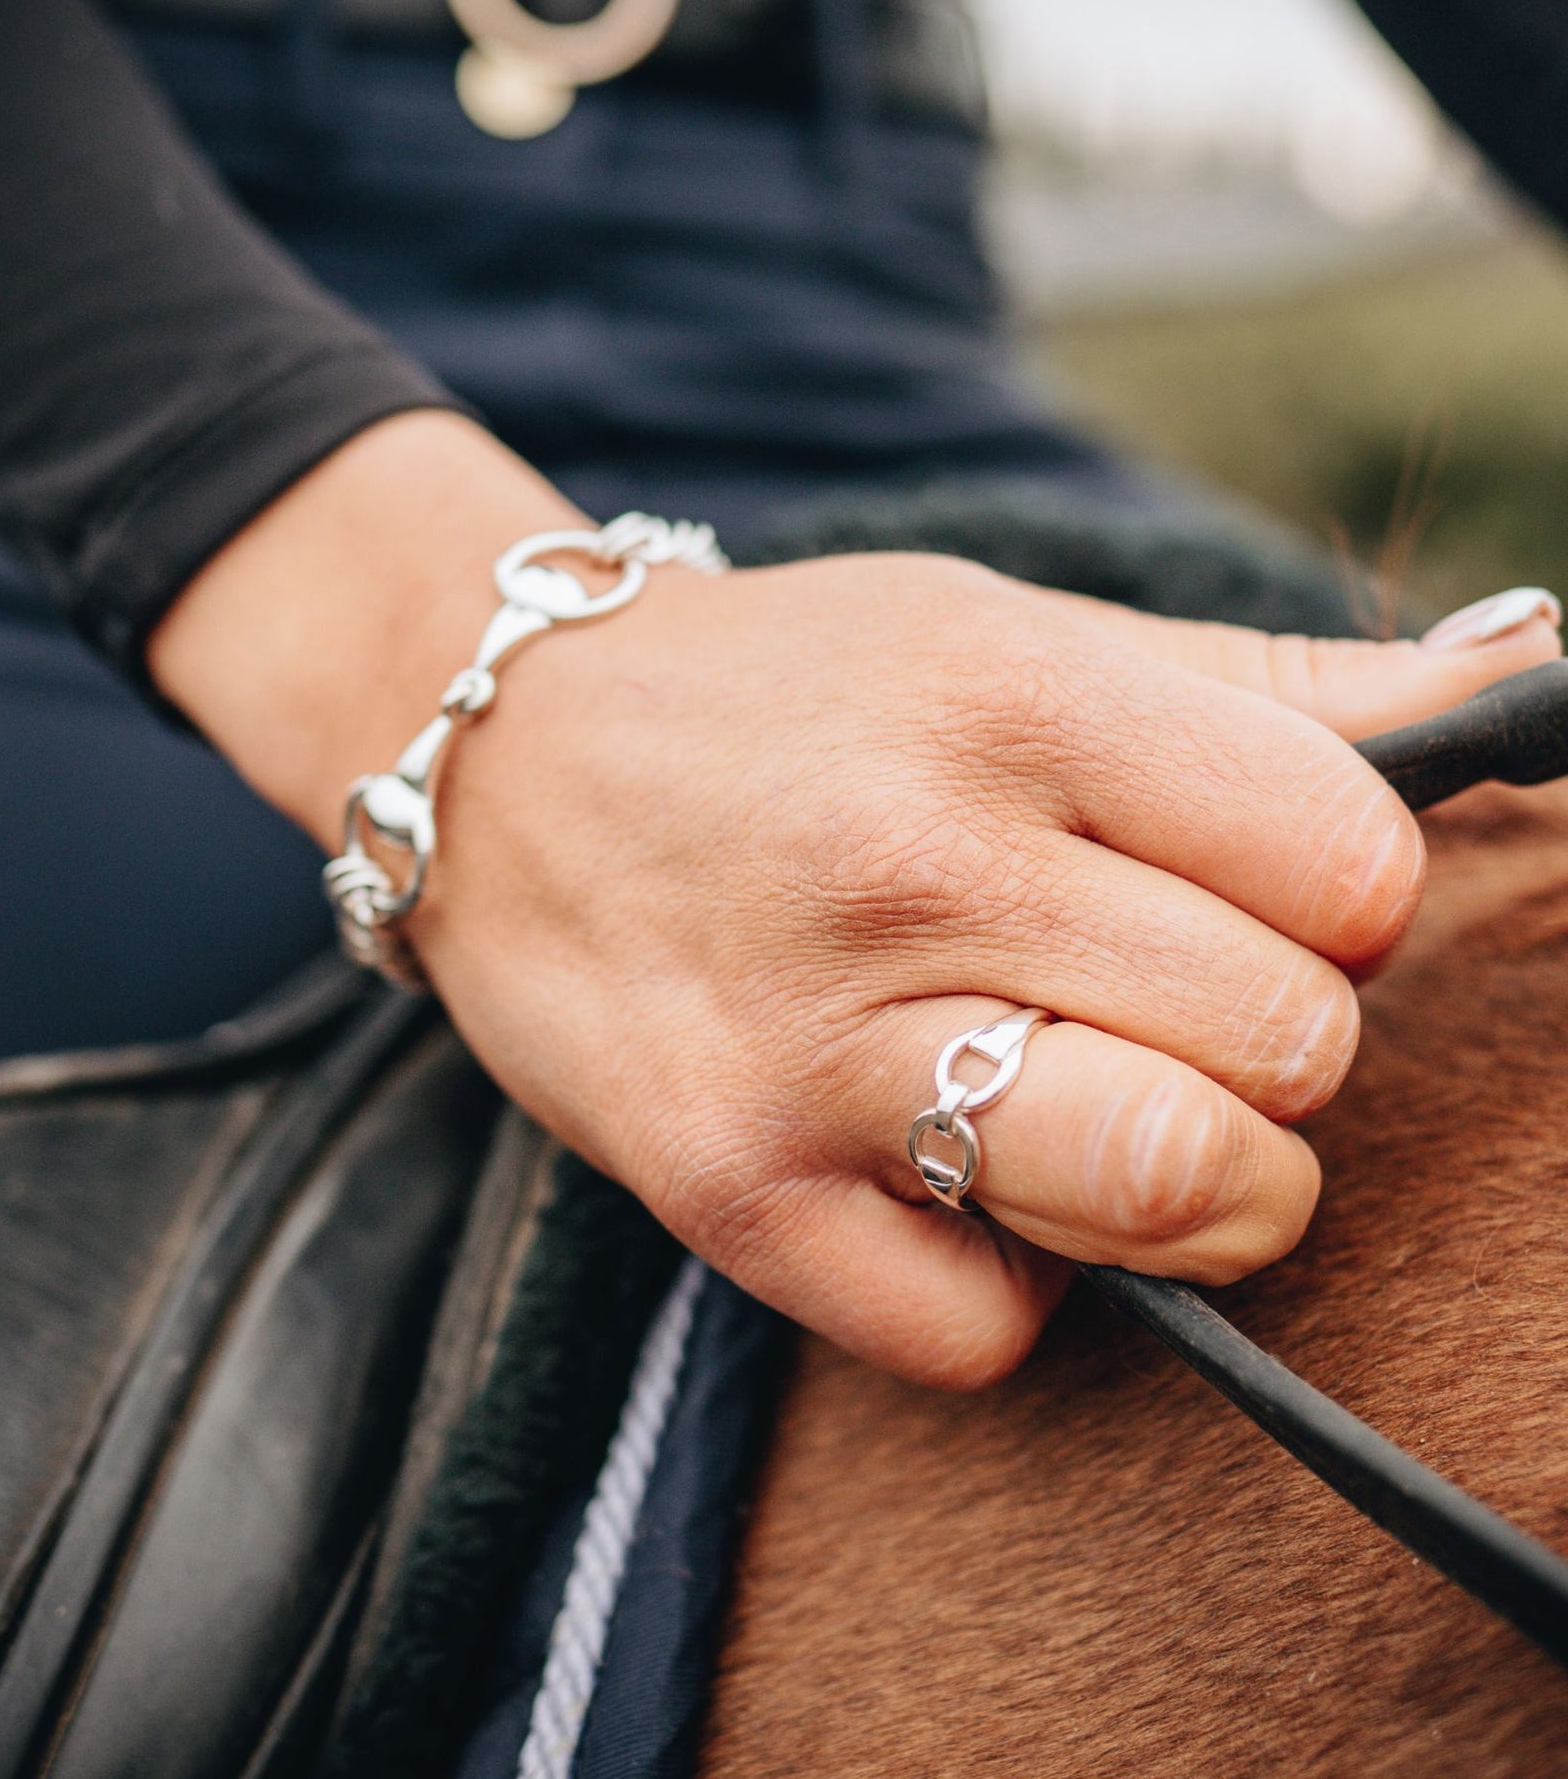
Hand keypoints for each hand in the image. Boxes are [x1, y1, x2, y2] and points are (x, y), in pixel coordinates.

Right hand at [153, 415, 1561, 1387]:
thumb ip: (1263, 686)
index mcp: (1009, 698)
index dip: (1334, 900)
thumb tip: (1512, 694)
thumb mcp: (1002, 630)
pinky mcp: (730, 1191)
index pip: (1354, 867)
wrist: (498, 763)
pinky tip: (934, 1175)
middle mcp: (911, 866)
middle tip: (1142, 994)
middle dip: (1260, 1041)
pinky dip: (1003, 1282)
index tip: (1239, 892)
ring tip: (1091, 1107)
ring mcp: (812, 1045)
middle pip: (1290, 1046)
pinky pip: (992, 1333)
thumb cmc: (780, 697)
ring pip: (1173, 1196)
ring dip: (1183, 1185)